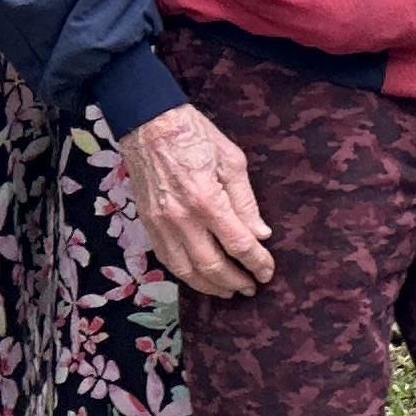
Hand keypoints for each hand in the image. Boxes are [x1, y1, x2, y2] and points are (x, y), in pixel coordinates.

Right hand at [124, 102, 274, 296]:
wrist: (148, 124)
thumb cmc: (195, 135)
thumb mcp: (231, 160)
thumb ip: (246, 201)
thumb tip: (260, 233)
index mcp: (207, 200)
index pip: (238, 244)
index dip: (257, 263)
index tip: (267, 272)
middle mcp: (181, 218)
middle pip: (212, 265)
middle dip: (235, 281)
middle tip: (251, 287)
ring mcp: (160, 224)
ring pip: (186, 270)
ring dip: (209, 286)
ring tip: (228, 290)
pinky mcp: (147, 223)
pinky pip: (166, 259)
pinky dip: (185, 274)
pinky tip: (199, 277)